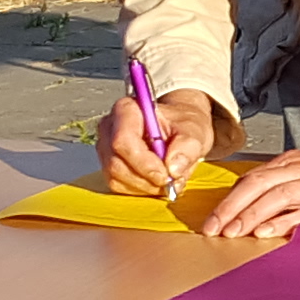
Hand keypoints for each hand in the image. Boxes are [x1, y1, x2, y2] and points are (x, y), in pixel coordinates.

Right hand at [101, 88, 231, 198]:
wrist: (178, 128)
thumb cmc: (183, 125)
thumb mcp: (194, 131)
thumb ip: (187, 147)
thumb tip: (174, 168)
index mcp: (127, 110)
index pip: (123, 140)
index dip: (143, 163)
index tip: (166, 176)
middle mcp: (110, 127)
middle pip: (116, 163)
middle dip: (146, 179)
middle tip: (171, 182)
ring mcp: (106, 147)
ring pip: (116, 177)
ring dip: (145, 186)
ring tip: (167, 180)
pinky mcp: (107, 165)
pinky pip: (117, 185)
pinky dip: (140, 189)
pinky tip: (156, 181)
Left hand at [199, 147, 299, 241]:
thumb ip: (284, 189)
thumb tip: (252, 212)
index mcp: (294, 163)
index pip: (252, 179)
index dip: (228, 200)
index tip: (211, 221)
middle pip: (257, 184)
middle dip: (231, 208)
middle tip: (213, 229)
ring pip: (276, 195)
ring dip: (250, 214)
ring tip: (233, 232)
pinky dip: (284, 221)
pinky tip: (267, 231)